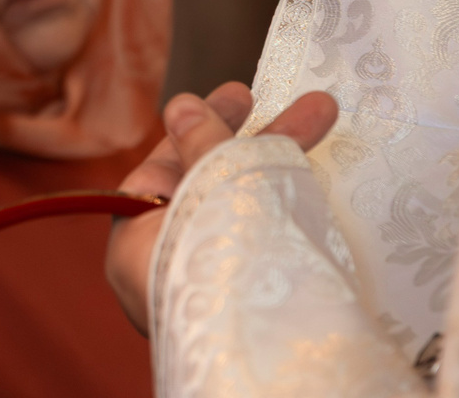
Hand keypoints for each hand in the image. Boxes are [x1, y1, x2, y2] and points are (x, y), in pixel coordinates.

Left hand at [104, 82, 338, 335]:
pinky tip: (323, 181)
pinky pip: (264, 248)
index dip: (200, 128)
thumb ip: (201, 144)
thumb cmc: (226, 266)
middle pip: (209, 188)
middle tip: (308, 106)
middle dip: (259, 143)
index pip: (161, 171)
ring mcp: (211, 291)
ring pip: (243, 216)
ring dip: (283, 169)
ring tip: (325, 120)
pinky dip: (287, 214)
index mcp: (133, 247)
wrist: (278, 360)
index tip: (242, 97)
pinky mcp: (253, 307)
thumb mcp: (211, 185)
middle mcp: (168, 273)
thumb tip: (184, 106)